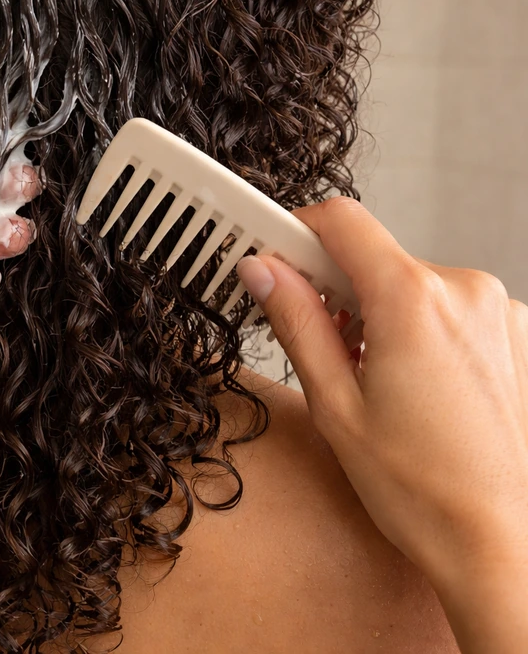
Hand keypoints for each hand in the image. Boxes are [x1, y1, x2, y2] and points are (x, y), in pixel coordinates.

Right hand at [236, 197, 527, 651]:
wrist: (503, 543)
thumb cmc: (423, 490)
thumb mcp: (335, 404)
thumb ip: (295, 322)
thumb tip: (261, 270)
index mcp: (413, 301)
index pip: (340, 221)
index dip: (294, 232)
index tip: (270, 256)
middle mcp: (463, 291)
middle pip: (374, 258)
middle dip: (336, 292)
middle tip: (319, 348)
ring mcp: (496, 311)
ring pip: (410, 286)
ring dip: (379, 316)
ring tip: (373, 382)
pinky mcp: (514, 333)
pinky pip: (446, 309)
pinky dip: (418, 332)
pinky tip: (413, 387)